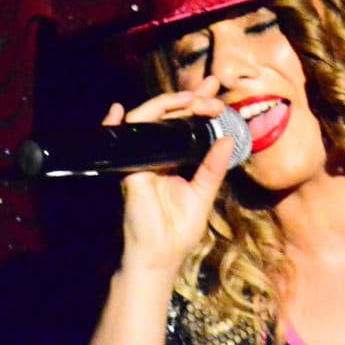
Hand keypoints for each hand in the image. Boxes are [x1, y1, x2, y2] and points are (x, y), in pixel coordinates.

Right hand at [103, 76, 234, 284]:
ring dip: (167, 104)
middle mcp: (157, 153)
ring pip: (147, 119)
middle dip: (189, 96)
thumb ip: (213, 167)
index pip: (186, 122)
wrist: (160, 255)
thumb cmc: (179, 230)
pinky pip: (122, 140)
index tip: (216, 89)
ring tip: (190, 99)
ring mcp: (141, 158)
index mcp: (176, 157)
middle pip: (168, 114)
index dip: (198, 102)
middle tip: (211, 90)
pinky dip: (116, 124)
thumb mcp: (204, 193)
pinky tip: (119, 110)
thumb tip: (228, 139)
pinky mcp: (129, 168)